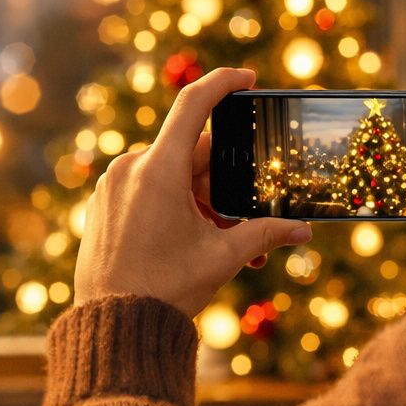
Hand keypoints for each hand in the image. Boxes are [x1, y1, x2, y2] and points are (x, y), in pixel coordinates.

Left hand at [74, 67, 311, 316]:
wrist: (113, 327)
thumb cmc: (164, 290)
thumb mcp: (222, 258)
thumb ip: (264, 234)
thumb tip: (304, 230)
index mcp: (158, 169)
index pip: (194, 104)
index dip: (223, 83)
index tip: (246, 78)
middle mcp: (129, 168)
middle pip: (189, 154)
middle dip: (221, 182)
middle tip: (241, 217)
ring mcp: (111, 187)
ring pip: (168, 176)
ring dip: (198, 200)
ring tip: (217, 242)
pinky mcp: (101, 205)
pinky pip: (144, 192)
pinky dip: (171, 207)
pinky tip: (186, 242)